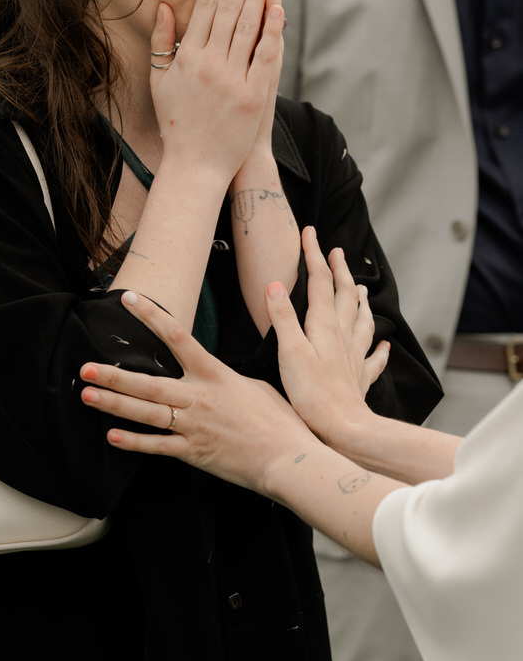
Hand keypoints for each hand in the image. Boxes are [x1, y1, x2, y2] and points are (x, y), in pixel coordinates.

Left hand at [79, 290, 313, 492]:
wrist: (289, 458)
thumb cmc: (280, 422)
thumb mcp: (256, 386)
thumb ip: (228, 378)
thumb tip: (216, 374)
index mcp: (214, 375)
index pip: (178, 337)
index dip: (151, 317)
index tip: (129, 301)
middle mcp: (199, 398)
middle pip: (149, 383)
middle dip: (114, 376)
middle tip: (85, 368)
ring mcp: (194, 426)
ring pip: (146, 413)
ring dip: (114, 405)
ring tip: (87, 396)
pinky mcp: (194, 453)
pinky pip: (158, 447)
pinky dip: (133, 443)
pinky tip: (111, 436)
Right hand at [150, 0, 283, 186]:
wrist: (195, 166)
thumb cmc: (176, 123)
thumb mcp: (159, 81)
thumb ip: (162, 43)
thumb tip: (165, 7)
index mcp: (186, 58)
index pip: (205, 6)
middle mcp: (209, 64)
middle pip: (229, 8)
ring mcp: (232, 79)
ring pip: (248, 25)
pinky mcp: (252, 95)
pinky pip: (265, 55)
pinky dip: (272, 30)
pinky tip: (277, 6)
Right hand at [264, 226, 389, 446]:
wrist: (343, 427)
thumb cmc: (312, 393)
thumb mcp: (290, 353)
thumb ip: (283, 318)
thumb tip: (275, 285)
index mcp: (324, 326)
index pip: (319, 282)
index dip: (314, 255)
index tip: (310, 233)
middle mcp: (343, 335)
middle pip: (343, 294)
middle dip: (339, 269)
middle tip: (336, 250)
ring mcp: (354, 355)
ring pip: (361, 319)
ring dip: (359, 299)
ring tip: (360, 287)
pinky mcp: (359, 376)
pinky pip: (373, 356)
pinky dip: (379, 347)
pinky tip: (384, 344)